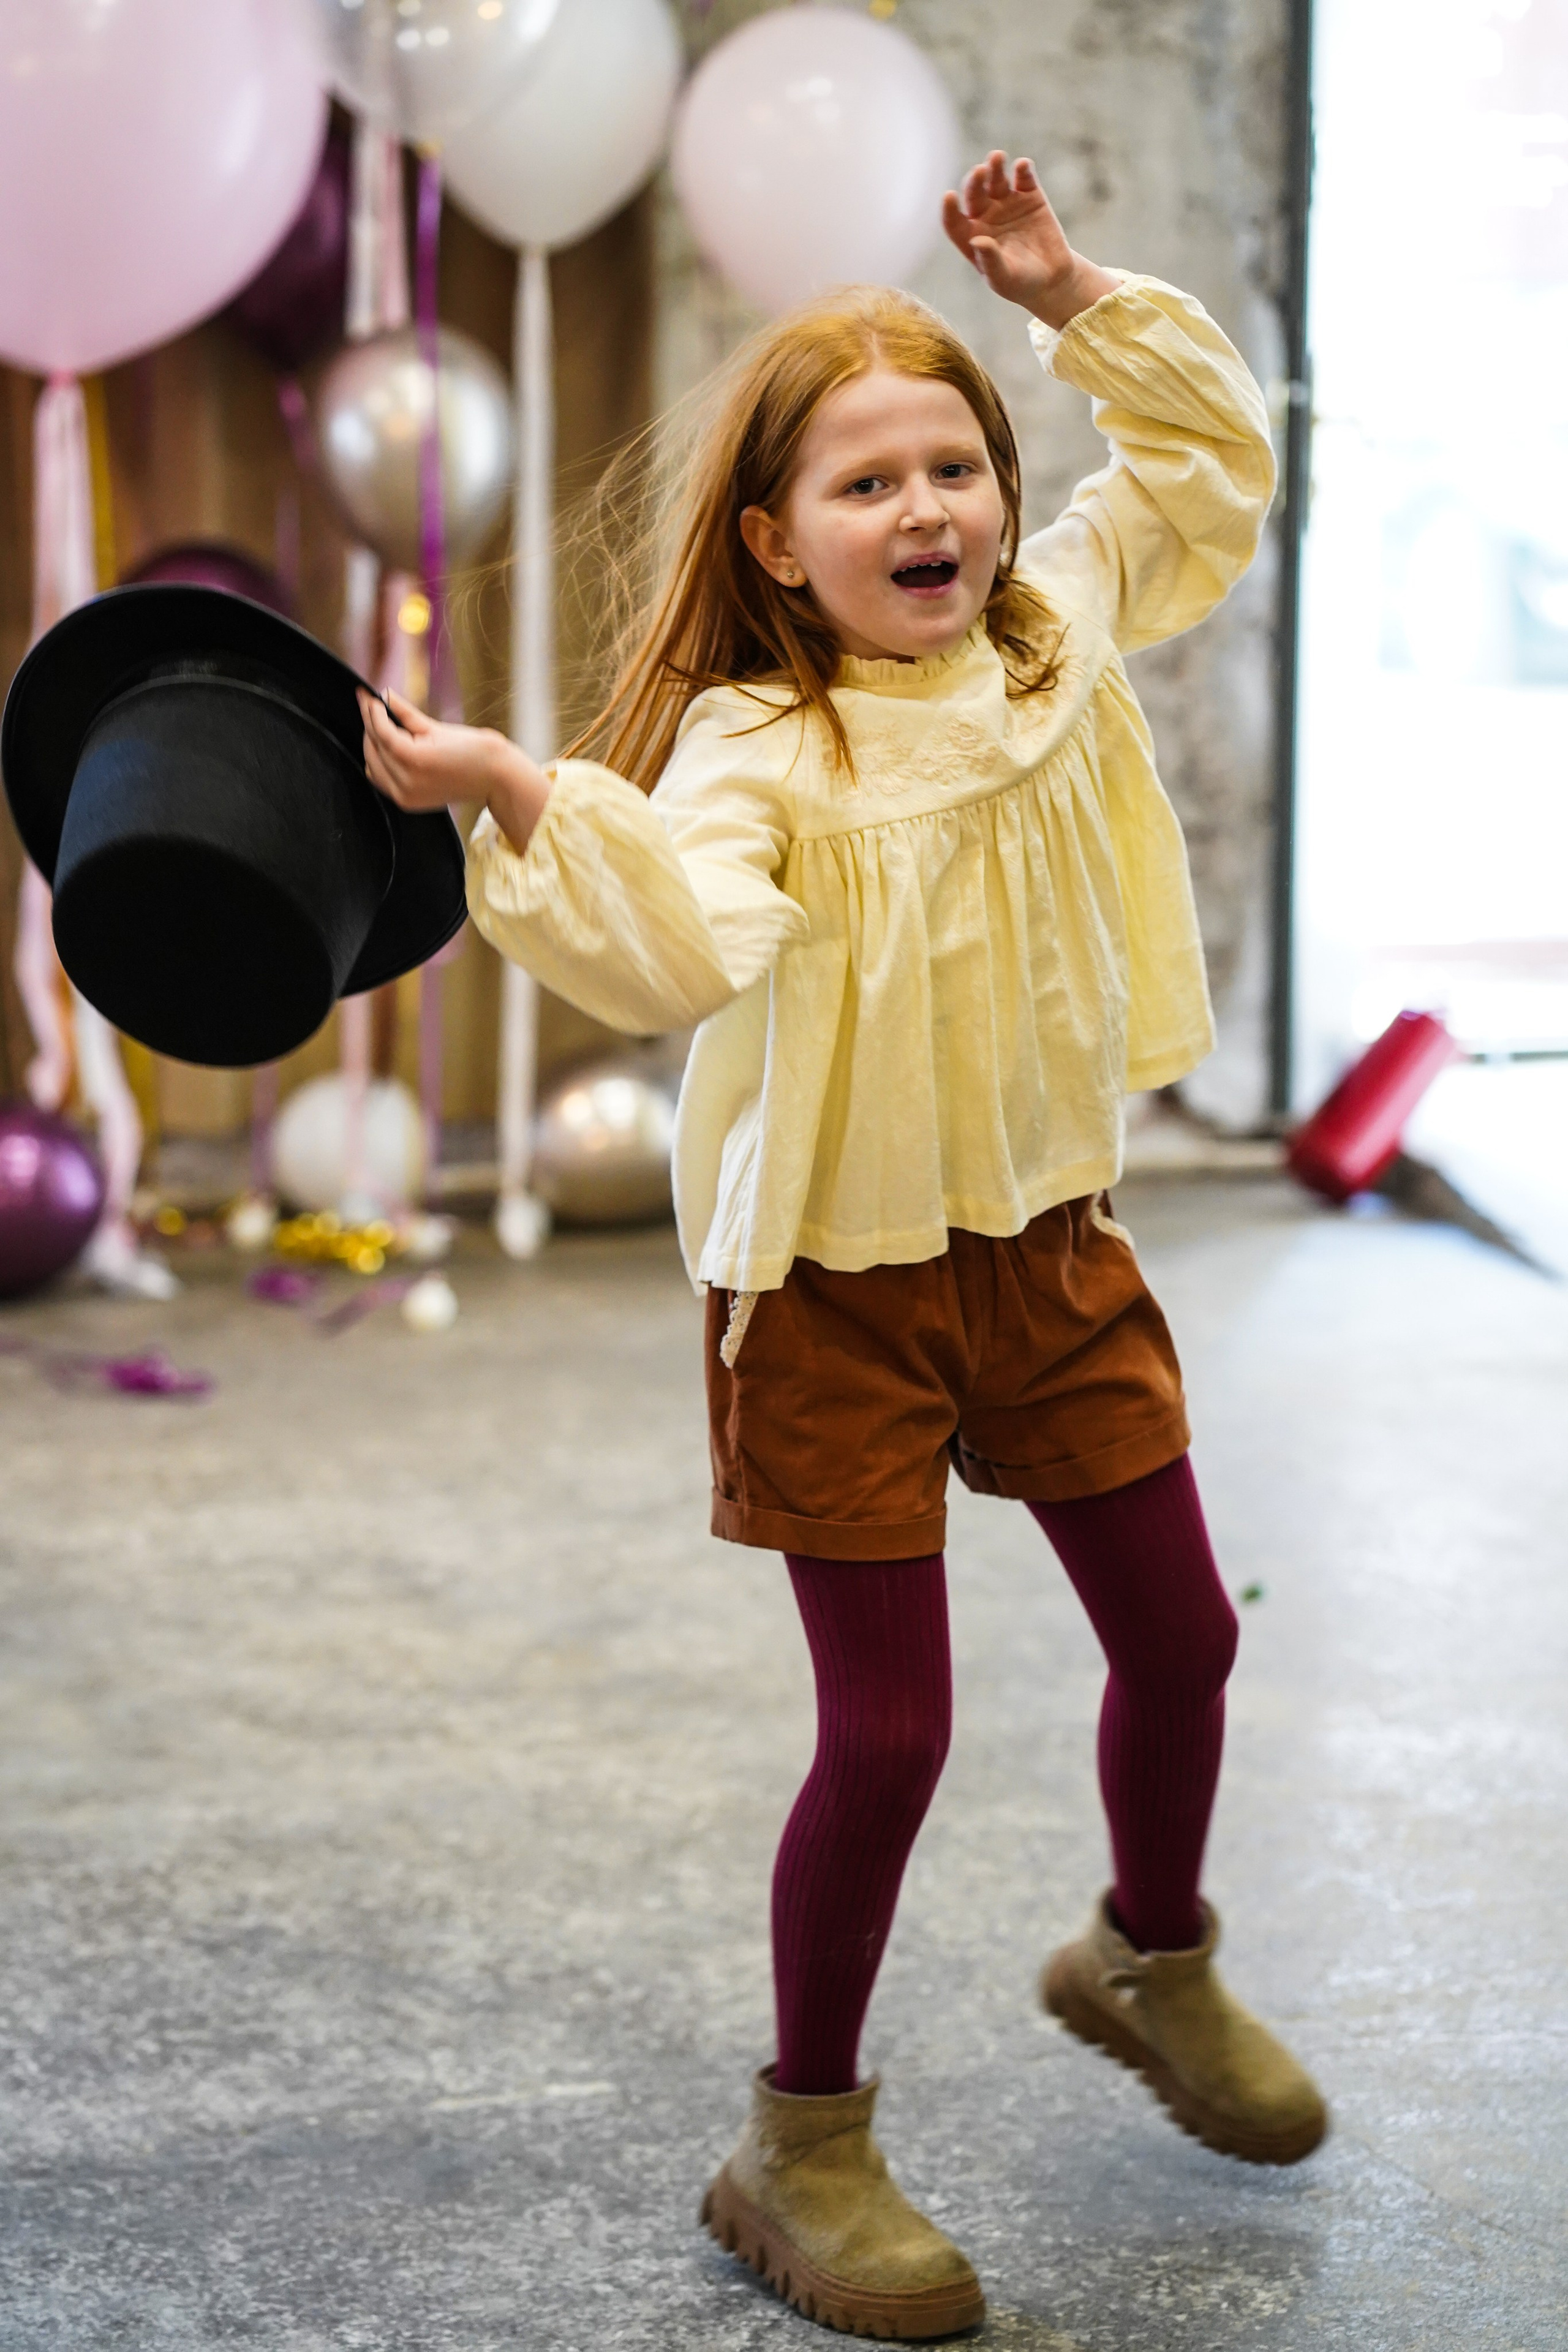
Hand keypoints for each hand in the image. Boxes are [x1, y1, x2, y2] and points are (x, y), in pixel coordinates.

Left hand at [358, 688, 550, 852]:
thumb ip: (406, 713)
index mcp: (414, 760)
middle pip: (374, 748)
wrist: (495, 779)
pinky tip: (385, 747)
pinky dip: (379, 764)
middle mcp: (406, 782)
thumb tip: (386, 695)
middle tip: (368, 704)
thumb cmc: (474, 749)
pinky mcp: (408, 803)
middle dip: (369, 725)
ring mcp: (405, 796)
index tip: (368, 695)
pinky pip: (381, 781)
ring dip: (372, 744)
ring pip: (373, 766)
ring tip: (377, 723)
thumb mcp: (437, 727)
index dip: (372, 711)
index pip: (381, 732)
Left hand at [942, 152, 1118, 330]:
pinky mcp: (1030, 195)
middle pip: (974, 193)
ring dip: (995, 167)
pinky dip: (1023, 170)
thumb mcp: (1004, 278)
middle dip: (975, 182)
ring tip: (997, 157)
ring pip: (996, 179)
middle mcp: (985, 216)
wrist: (1052, 279)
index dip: (950, 210)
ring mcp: (1007, 203)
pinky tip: (1023, 166)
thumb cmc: (1021, 284)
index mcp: (971, 237)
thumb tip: (977, 241)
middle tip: (980, 172)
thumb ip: (990, 261)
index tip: (949, 197)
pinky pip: (1024, 178)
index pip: (954, 221)